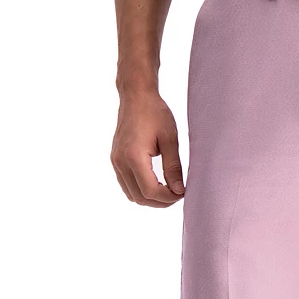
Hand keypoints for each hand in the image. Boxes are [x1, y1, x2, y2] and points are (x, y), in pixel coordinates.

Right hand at [110, 92, 184, 206]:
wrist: (136, 96)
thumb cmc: (155, 113)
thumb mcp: (170, 140)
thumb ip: (174, 168)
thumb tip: (179, 191)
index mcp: (134, 156)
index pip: (150, 192)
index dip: (168, 198)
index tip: (183, 192)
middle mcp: (120, 162)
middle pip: (140, 198)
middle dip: (161, 202)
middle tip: (178, 193)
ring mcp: (115, 162)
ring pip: (132, 195)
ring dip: (151, 198)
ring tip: (169, 190)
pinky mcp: (116, 160)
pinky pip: (127, 186)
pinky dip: (141, 191)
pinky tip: (157, 184)